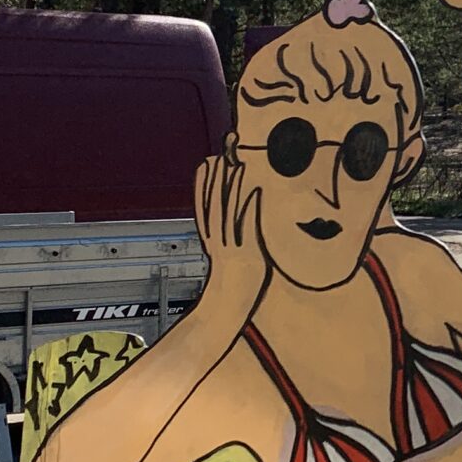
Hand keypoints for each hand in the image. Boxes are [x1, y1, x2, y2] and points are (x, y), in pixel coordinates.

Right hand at [193, 149, 269, 336]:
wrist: (227, 311)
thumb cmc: (233, 288)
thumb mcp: (227, 261)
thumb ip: (228, 245)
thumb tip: (232, 234)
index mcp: (212, 240)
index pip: (205, 206)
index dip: (205, 183)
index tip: (207, 161)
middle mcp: (219, 239)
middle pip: (216, 202)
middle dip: (219, 175)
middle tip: (224, 150)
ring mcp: (232, 245)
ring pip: (229, 210)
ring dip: (233, 185)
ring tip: (237, 163)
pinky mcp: (247, 253)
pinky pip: (248, 226)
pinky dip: (250, 207)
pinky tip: (256, 190)